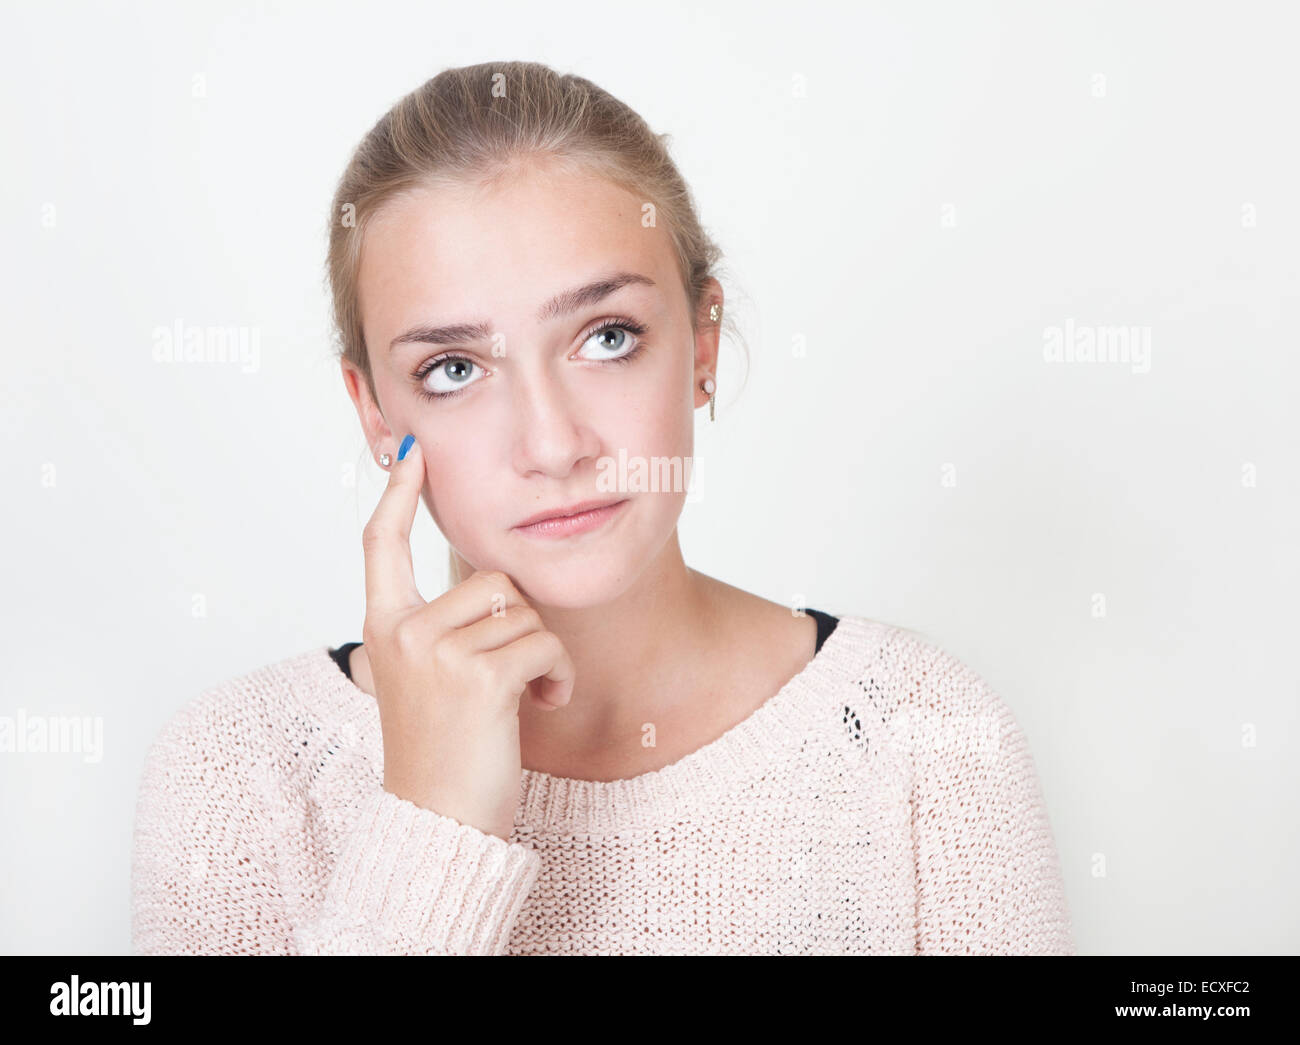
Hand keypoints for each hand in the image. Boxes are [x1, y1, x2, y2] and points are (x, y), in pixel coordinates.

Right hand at [359, 434, 575, 839]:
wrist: (439, 825)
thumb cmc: (444, 755)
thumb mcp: (429, 682)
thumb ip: (444, 632)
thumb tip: (493, 589)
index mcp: (384, 629)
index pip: (381, 546)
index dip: (397, 495)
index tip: (411, 451)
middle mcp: (403, 633)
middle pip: (491, 581)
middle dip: (520, 624)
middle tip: (514, 674)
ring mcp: (436, 653)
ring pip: (523, 612)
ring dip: (543, 654)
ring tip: (527, 696)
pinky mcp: (477, 678)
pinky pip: (545, 645)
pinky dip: (559, 677)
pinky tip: (543, 706)